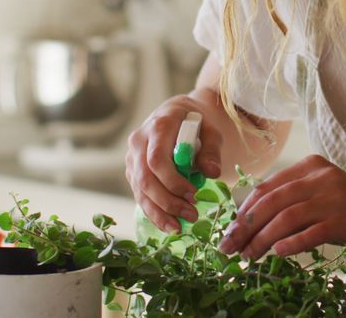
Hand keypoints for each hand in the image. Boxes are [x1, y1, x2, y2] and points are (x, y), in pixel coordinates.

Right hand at [125, 93, 225, 233]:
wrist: (179, 116)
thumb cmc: (197, 123)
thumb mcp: (211, 130)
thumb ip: (212, 149)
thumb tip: (213, 173)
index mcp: (158, 126)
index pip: (157, 159)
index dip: (173, 181)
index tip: (194, 195)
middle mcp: (139, 141)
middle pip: (145, 178)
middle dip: (167, 201)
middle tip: (192, 215)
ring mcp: (133, 157)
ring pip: (139, 190)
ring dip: (159, 212)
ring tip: (179, 228)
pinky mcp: (133, 171)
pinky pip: (140, 195)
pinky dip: (154, 212)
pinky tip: (170, 225)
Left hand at [217, 155, 345, 260]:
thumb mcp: (321, 197)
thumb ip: (292, 203)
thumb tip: (250, 223)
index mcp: (311, 166)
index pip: (266, 187)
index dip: (243, 210)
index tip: (230, 232)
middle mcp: (321, 177)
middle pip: (272, 201)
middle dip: (245, 227)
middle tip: (230, 248)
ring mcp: (334, 198)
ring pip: (286, 218)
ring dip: (262, 239)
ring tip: (249, 257)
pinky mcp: (345, 221)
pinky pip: (310, 233)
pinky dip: (290, 244)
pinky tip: (278, 254)